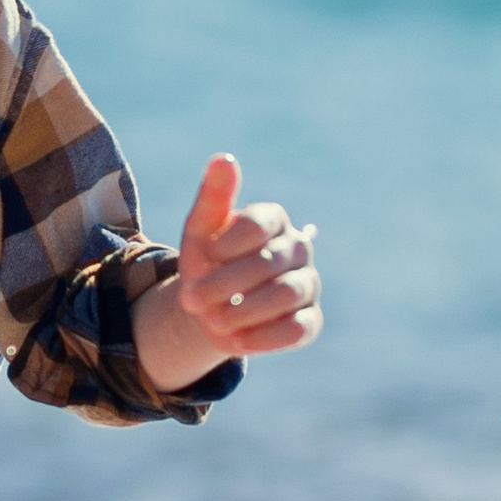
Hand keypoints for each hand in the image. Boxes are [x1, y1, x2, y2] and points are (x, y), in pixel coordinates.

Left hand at [133, 154, 322, 394]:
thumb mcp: (201, 229)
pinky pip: (297, 329)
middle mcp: (298, 249)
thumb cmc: (207, 262)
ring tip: (212, 321)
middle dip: (225, 283)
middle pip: (269, 263)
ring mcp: (308, 284)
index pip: (259, 225)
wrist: (210, 309)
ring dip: (244, 311)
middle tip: (190, 299)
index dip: (227, 243)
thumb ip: (213, 196)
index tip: (202, 254)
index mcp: (274, 220)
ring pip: (286, 295)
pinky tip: (234, 340)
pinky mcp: (310, 321)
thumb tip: (224, 159)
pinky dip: (264, 337)